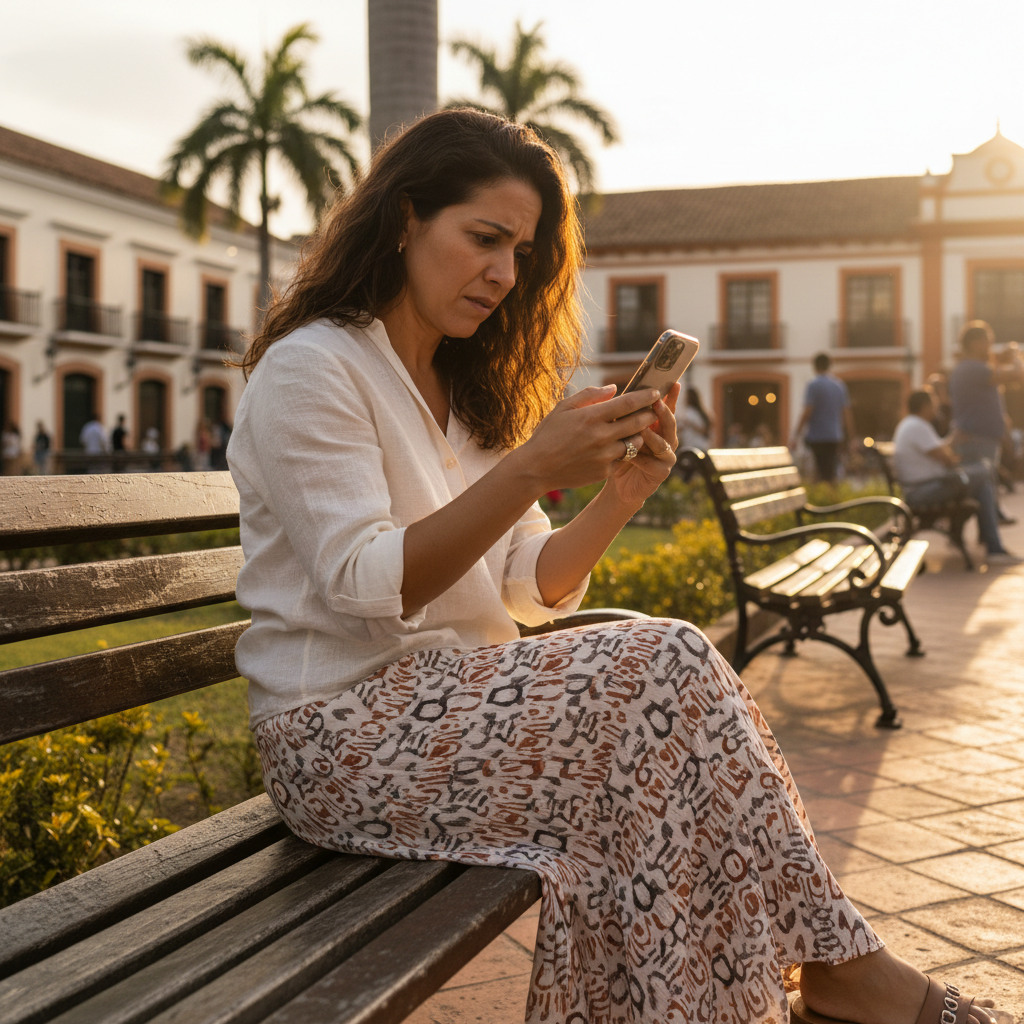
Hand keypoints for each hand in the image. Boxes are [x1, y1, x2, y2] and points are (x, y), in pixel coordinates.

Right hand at [514, 384, 665, 492]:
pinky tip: (617, 448)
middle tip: (654, 410)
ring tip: (635, 430)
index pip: (628, 403)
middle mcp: (601, 436)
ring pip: (634, 442)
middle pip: (637, 422)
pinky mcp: (604, 471)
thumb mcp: (563, 408)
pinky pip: (621, 459)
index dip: (645, 396)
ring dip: (639, 435)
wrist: (537, 468)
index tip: (655, 392)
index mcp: (591, 416)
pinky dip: (623, 451)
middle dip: (649, 414)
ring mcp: (604, 456)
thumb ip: (590, 395)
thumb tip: (614, 388)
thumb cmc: (548, 434)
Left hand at [607, 382, 679, 506]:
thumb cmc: (619, 454)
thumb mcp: (619, 432)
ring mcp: (666, 457)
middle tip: (656, 402)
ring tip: (642, 429)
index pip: (666, 408)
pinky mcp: (661, 473)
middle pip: (670, 422)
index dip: (671, 396)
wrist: (618, 484)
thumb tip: (614, 389)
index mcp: (658, 427)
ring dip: (652, 436)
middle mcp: (666, 440)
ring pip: (663, 443)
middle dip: (664, 412)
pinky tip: (632, 455)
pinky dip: (643, 458)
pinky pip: (654, 463)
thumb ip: (623, 415)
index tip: (673, 383)